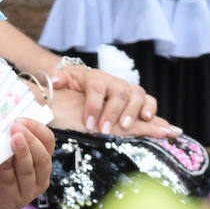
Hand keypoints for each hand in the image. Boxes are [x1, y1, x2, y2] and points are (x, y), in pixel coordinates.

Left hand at [0, 119, 54, 208]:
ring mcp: (28, 192)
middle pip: (43, 156)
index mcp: (40, 162)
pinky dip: (8, 168)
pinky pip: (12, 181)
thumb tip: (5, 119)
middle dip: (31, 139)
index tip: (21, 119)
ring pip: (29, 170)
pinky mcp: (13, 200)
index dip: (37, 128)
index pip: (48, 141)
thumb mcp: (4, 153)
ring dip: (22, 152)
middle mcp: (39, 177)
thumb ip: (8, 140)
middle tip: (17, 127)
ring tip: (15, 138)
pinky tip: (3, 159)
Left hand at [47, 84, 176, 137]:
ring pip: (138, 95)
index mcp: (95, 78)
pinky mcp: (138, 100)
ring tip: (127, 126)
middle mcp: (115, 82)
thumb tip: (55, 80)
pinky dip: (153, 112)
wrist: (87, 80)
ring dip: (134, 112)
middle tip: (105, 130)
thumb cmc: (75, 84)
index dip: (93, 106)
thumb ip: (60, 79)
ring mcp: (128, 90)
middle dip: (113, 112)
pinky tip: (154, 124)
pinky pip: (151, 102)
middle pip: (119, 93)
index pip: (97, 89)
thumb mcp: (65, 80)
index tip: (89, 124)